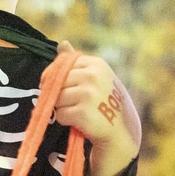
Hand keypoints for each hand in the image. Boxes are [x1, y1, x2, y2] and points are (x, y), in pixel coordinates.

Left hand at [50, 41, 140, 175]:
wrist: (118, 132)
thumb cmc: (103, 103)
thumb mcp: (94, 77)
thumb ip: (76, 62)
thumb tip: (63, 43)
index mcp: (96, 64)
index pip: (63, 65)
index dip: (57, 77)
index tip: (63, 88)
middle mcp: (93, 76)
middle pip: (58, 82)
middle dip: (60, 94)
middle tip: (73, 103)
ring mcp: (89, 94)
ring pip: (57, 98)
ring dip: (62, 108)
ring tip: (78, 112)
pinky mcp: (83, 112)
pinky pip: (60, 114)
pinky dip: (65, 120)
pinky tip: (79, 122)